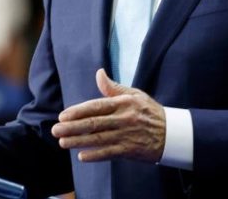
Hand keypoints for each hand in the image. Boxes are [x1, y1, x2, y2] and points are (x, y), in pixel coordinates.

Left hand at [51, 68, 165, 162]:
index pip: (96, 106)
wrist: (172, 133)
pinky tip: (82, 156)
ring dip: (78, 141)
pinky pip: (109, 153)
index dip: (78, 111)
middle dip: (72, 127)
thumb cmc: (150, 112)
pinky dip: (95, 155)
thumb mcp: (135, 95)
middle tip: (55, 130)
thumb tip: (99, 73)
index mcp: (123, 103)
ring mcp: (127, 135)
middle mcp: (124, 119)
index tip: (63, 116)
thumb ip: (113, 87)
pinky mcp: (130, 150)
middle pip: (93, 123)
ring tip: (63, 142)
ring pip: (98, 139)